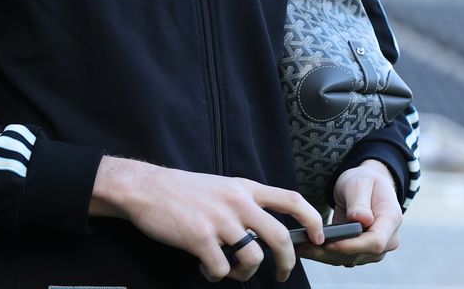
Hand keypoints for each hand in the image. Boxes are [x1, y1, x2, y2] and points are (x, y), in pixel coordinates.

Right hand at [90, 156, 324, 282]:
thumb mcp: (221, 187)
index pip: (291, 199)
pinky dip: (216, 275)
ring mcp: (220, 221)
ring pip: (252, 258)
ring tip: (230, 270)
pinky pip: (222, 269)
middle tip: (282, 274)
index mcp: (245, 188)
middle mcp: (237, 203)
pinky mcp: (200, 238)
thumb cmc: (181, 190)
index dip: (311, 219)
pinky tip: (205, 268)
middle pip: (279, 237)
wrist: (145, 189)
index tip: (318, 235)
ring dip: (245, 273)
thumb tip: (263, 233)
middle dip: (287, 262)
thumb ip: (244, 204)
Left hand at [296, 159, 401, 267]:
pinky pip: (344, 257)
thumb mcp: (360, 183)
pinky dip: (326, 254)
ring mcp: (376, 248)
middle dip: (331, 252)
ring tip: (300, 247)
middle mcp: (388, 238)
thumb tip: (362, 219)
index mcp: (391, 219)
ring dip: (325, 256)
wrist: (367, 186)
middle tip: (304, 246)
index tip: (329, 243)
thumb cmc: (365, 181)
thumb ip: (360, 201)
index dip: (352, 246)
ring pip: (350, 259)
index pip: (376, 242)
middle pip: (360, 254)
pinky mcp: (362, 252)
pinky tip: (308, 248)